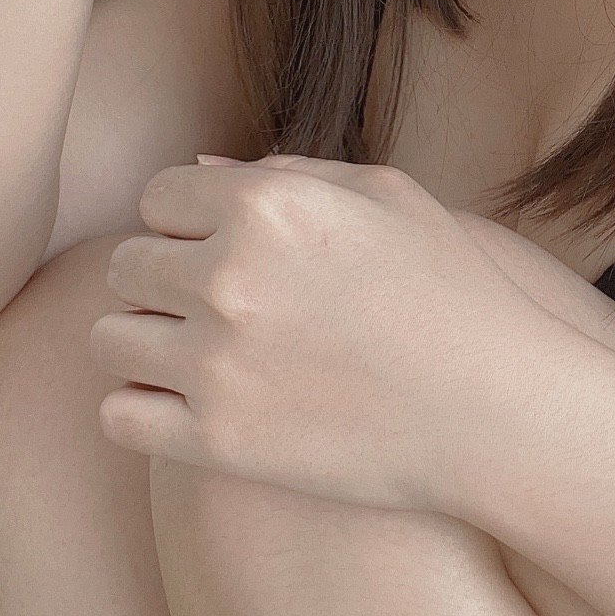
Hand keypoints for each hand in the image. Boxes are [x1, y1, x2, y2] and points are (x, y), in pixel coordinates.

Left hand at [89, 153, 552, 515]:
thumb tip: (199, 173)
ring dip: (147, 346)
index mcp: (268, 205)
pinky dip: (143, 411)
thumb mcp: (392, 200)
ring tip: (200, 358)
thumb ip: (290, 175)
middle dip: (163, 283)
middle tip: (218, 311)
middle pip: (126, 267)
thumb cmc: (456, 296)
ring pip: (111, 341)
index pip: (158, 199)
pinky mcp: (218, 441)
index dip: (189, 225)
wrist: (503, 414)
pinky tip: (190, 408)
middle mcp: (230, 278)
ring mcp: (218, 364)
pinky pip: (119, 416)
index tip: (226, 255)